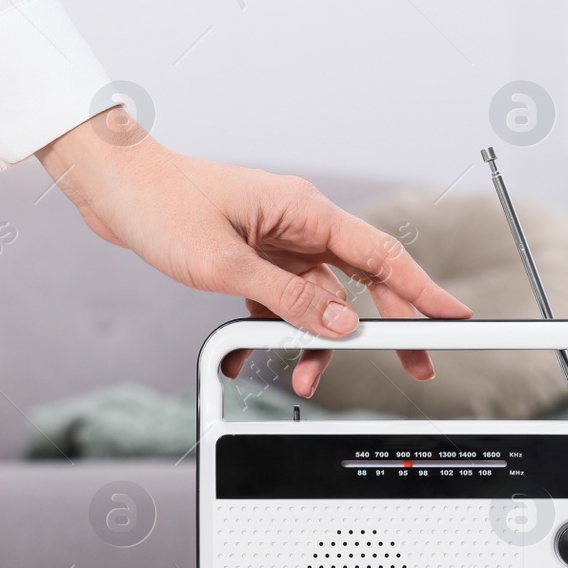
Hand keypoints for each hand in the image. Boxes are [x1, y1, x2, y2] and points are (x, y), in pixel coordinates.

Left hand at [36, 108, 469, 396]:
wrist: (112, 186)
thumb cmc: (161, 206)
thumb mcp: (226, 264)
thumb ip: (289, 299)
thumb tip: (342, 327)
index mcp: (306, 211)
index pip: (383, 256)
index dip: (424, 290)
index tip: (455, 317)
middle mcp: (301, 225)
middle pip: (365, 282)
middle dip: (388, 326)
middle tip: (415, 364)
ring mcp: (279, 242)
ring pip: (322, 301)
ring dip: (317, 343)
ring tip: (307, 381)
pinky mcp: (255, 258)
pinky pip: (284, 302)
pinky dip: (278, 332)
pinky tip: (258, 358)